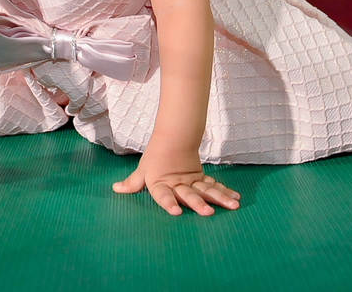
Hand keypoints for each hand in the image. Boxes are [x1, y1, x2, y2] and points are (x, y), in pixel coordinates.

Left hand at [113, 145, 238, 215]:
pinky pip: (214, 185)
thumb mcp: (143, 170)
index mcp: (161, 183)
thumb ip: (132, 184)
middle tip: (208, 213)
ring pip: (206, 190)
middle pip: (188, 194)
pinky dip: (225, 191)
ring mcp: (191, 181)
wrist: (173, 138)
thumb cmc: (156, 158)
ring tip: (232, 206)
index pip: (163, 195)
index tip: (176, 212)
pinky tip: (235, 198)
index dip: (169, 203)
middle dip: (198, 204)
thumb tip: (116, 189)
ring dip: (219, 198)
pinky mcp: (201, 178)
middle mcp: (177, 184)